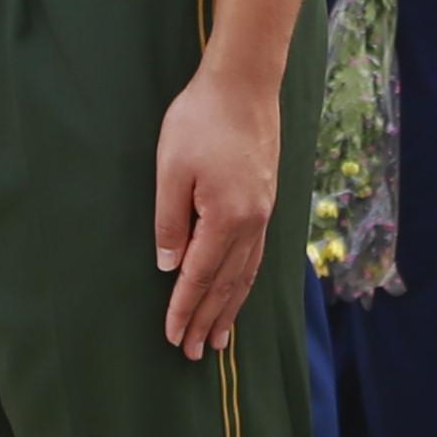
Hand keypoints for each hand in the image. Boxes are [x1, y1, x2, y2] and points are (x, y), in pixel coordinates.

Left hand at [152, 62, 283, 355]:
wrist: (245, 83)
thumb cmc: (201, 120)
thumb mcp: (171, 168)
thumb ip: (170, 221)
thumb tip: (169, 266)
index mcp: (227, 218)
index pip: (201, 276)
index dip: (184, 309)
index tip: (173, 338)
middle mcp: (252, 223)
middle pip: (227, 284)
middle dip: (208, 320)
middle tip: (195, 354)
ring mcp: (264, 213)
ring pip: (246, 274)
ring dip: (230, 308)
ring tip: (220, 338)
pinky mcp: (267, 200)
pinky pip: (256, 256)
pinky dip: (245, 281)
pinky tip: (240, 290)